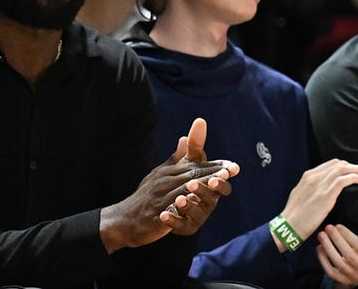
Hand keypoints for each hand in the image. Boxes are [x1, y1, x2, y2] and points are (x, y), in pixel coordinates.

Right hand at [100, 118, 238, 252]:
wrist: (123, 219)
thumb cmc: (145, 197)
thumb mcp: (159, 174)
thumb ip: (176, 159)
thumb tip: (184, 137)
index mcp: (167, 172)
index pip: (194, 166)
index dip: (214, 166)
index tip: (233, 166)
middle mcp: (163, 182)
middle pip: (191, 176)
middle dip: (212, 173)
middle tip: (229, 172)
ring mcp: (159, 199)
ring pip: (183, 191)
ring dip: (200, 187)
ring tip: (216, 185)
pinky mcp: (156, 215)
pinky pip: (171, 211)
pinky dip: (181, 208)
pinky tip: (192, 205)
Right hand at [277, 159, 357, 247]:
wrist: (289, 226)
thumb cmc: (295, 216)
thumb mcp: (302, 195)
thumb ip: (313, 189)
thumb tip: (324, 189)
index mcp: (308, 176)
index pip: (331, 164)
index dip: (346, 166)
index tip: (355, 172)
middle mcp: (313, 176)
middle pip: (338, 164)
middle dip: (354, 167)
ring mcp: (319, 184)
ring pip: (342, 169)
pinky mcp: (325, 195)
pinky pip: (343, 180)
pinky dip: (354, 178)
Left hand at [317, 224, 357, 286]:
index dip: (349, 236)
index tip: (338, 226)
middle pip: (350, 255)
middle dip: (337, 239)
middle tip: (328, 228)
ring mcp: (355, 277)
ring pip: (339, 263)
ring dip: (328, 248)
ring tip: (321, 235)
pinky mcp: (343, 281)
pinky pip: (331, 272)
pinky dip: (323, 259)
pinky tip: (319, 247)